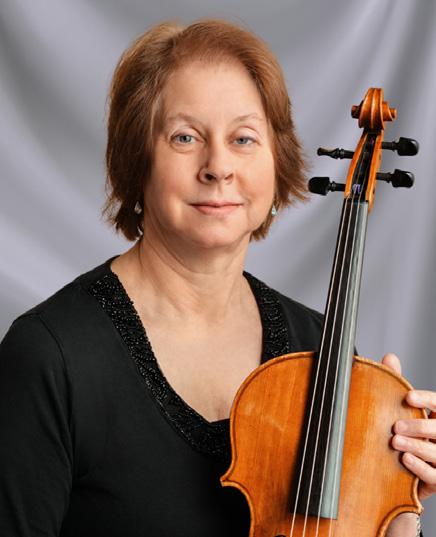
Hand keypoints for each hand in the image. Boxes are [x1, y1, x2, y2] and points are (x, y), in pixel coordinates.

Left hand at [382, 353, 435, 501]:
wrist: (401, 470)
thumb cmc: (404, 430)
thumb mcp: (401, 407)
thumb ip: (397, 382)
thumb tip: (390, 357)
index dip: (426, 399)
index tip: (408, 397)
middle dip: (419, 426)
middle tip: (395, 425)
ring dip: (417, 446)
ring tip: (395, 441)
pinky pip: (435, 476)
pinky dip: (420, 468)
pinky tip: (405, 459)